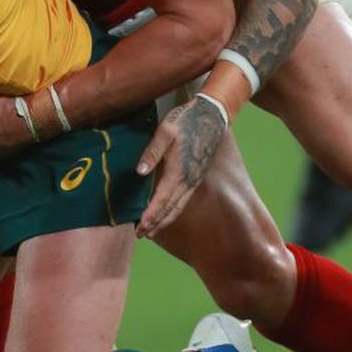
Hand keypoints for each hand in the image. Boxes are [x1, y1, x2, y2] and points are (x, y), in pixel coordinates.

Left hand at [134, 97, 226, 238]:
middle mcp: (187, 180)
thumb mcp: (165, 131)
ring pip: (178, 206)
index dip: (150, 216)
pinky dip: (173, 211)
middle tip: (141, 235)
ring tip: (151, 231)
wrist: (212, 116)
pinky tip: (167, 213)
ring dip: (164, 220)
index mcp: (178, 171)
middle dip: (155, 224)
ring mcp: (193, 180)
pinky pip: (183, 199)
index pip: (162, 200)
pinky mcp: (195, 177)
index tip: (139, 228)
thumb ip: (152, 152)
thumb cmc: (186, 121)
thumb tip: (139, 173)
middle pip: (170, 209)